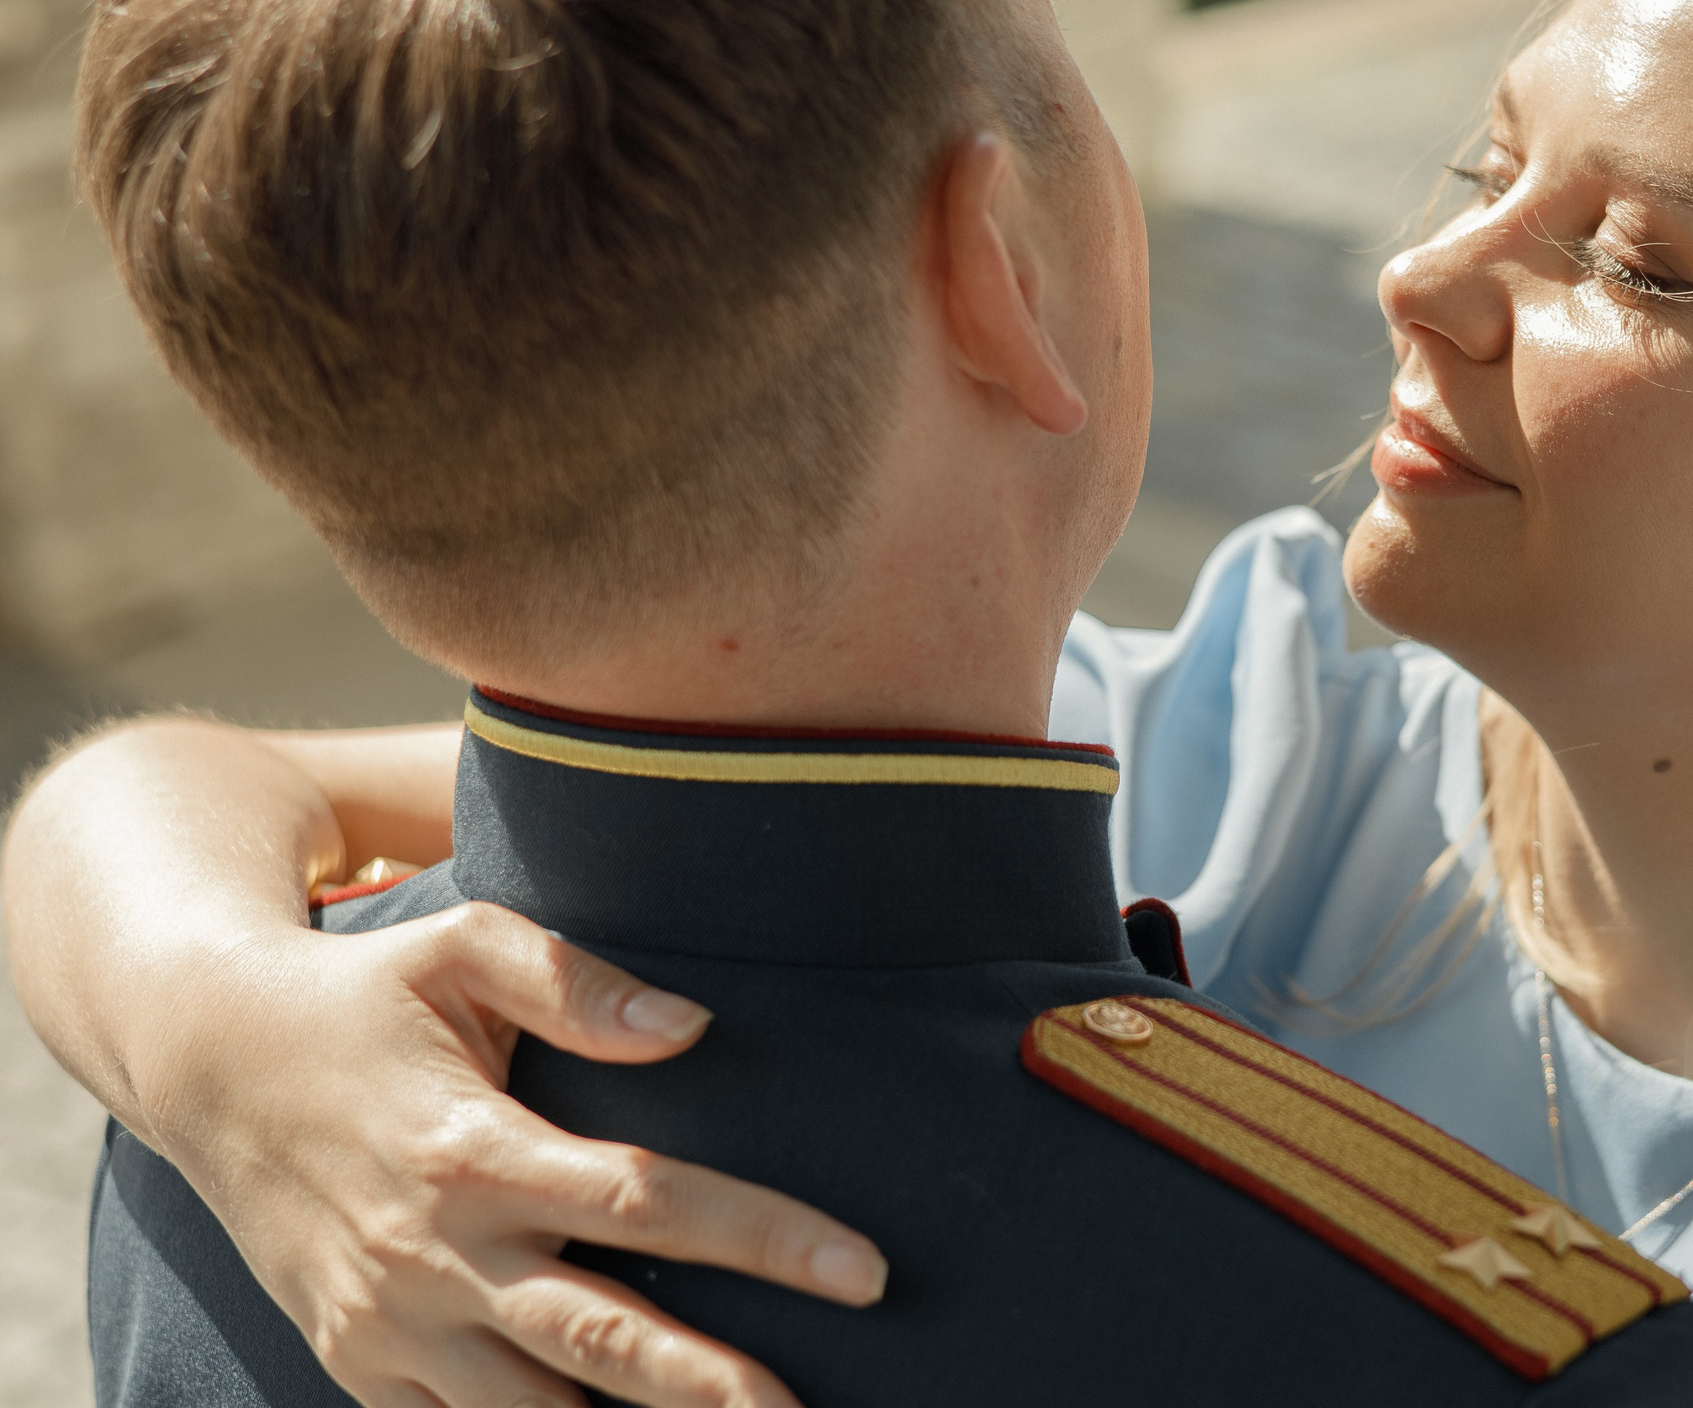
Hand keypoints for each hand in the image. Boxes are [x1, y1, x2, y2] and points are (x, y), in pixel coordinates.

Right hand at [141, 900, 886, 1407]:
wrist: (208, 1062)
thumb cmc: (364, 991)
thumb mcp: (464, 949)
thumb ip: (580, 982)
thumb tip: (696, 1027)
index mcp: (474, 1149)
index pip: (647, 1203)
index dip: (764, 1239)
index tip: (865, 1271)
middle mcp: (433, 1255)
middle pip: (602, 1341)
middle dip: (715, 1386)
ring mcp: (390, 1326)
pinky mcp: (361, 1365)